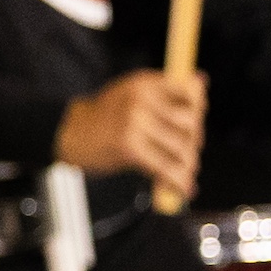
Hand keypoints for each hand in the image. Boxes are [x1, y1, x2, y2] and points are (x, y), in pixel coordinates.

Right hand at [56, 70, 204, 206]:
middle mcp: (140, 99)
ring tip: (185, 173)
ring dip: (188, 165)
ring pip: (181, 147)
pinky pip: (166, 167)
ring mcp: (134, 123)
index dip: (198, 109)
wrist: (68, 135)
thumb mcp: (130, 94)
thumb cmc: (104, 117)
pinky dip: (179, 181)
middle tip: (187, 153)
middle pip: (190, 122)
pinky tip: (183, 189)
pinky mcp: (129, 148)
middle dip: (194, 141)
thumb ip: (164, 90)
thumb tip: (202, 81)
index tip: (192, 124)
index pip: (189, 91)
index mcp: (143, 83)